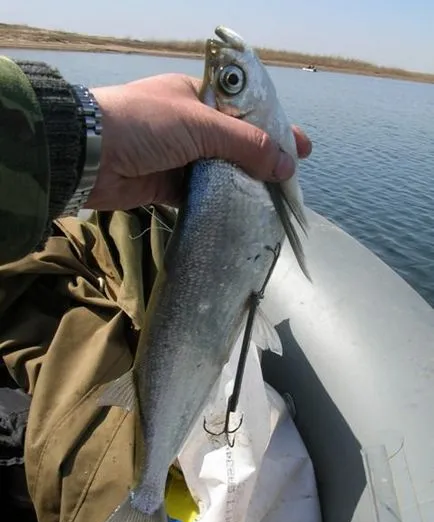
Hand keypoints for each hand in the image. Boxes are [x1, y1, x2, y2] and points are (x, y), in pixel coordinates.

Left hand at [87, 74, 311, 210]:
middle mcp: (191, 125)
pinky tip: (244, 212)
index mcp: (198, 97)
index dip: (275, 129)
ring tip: (275, 199)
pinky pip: (203, 193)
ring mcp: (180, 157)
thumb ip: (245, 145)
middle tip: (292, 177)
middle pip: (237, 144)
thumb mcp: (200, 126)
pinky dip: (222, 202)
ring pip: (222, 171)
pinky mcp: (169, 185)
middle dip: (265, 160)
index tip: (301, 147)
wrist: (89, 155)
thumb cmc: (145, 124)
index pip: (246, 113)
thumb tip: (287, 166)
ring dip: (245, 184)